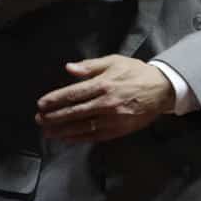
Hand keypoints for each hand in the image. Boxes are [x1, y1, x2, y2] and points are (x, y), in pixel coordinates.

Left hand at [35, 55, 175, 142]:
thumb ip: (90, 66)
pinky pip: (96, 136)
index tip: (41, 104)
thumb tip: (68, 68)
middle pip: (75, 112)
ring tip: (47, 132)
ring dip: (63, 130)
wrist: (162, 89)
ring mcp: (113, 118)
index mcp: (103, 84)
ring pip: (83, 126)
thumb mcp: (114, 61)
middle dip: (54, 117)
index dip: (55, 100)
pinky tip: (67, 138)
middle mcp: (106, 103)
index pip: (73, 94)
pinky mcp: (119, 129)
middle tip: (39, 120)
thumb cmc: (136, 72)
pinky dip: (80, 138)